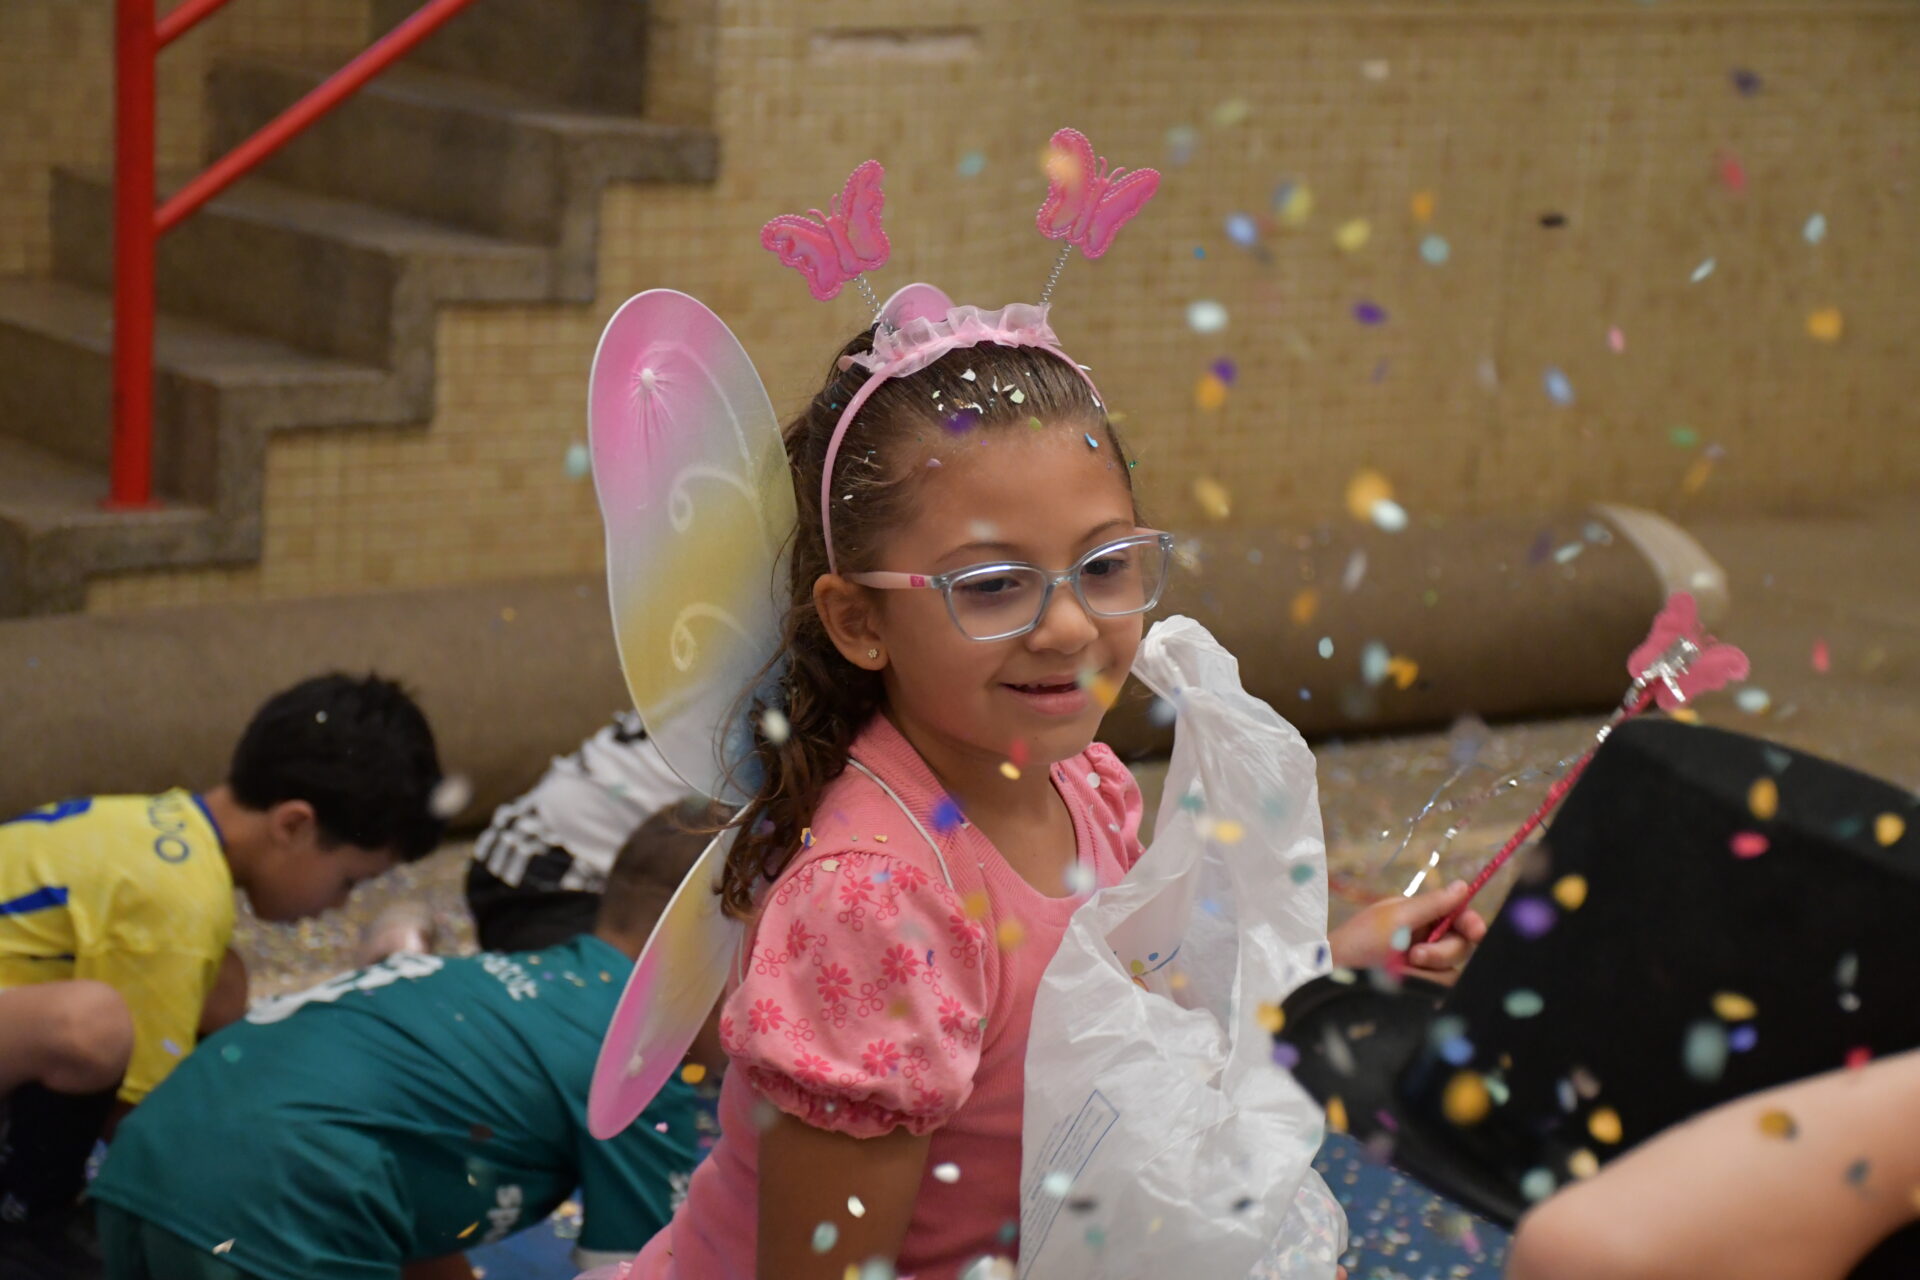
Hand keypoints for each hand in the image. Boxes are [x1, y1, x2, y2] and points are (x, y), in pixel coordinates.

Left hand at [1327, 880, 1487, 984]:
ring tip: (1403, 969)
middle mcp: (1424, 940)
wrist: (1335, 976)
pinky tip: (1406, 983)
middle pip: (1461, 945)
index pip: (1458, 916)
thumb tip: (1463, 885)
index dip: (1471, 922)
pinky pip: (1440, 988)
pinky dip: (1426, 984)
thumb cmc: (1360, 940)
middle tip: (1416, 954)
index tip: (1475, 930)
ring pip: (1452, 969)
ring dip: (1431, 968)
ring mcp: (1421, 967)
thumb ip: (1432, 904)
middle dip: (1443, 950)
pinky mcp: (1418, 989)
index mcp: (1419, 916)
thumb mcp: (1396, 918)